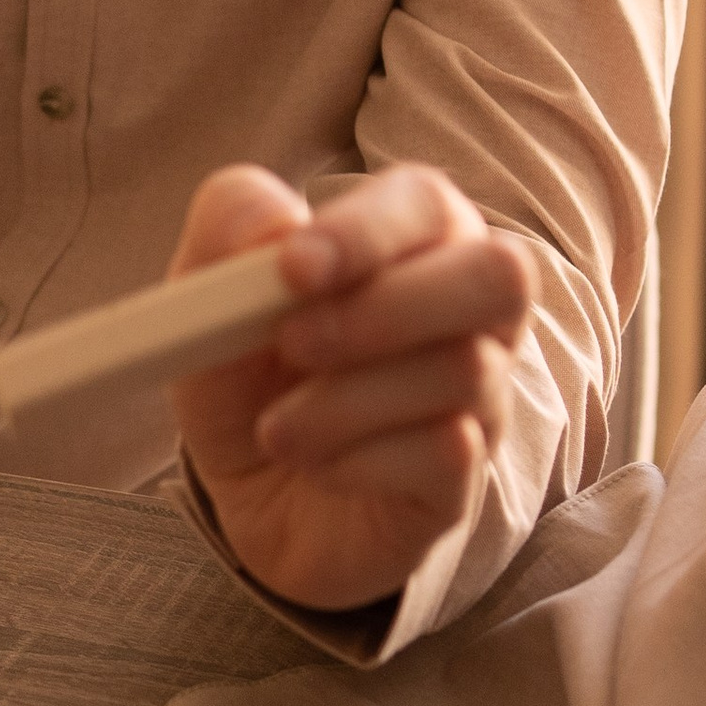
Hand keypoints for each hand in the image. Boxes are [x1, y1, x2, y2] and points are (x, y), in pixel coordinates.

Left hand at [170, 165, 529, 613]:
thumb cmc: (250, 379)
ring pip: (465, 370)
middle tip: (292, 343)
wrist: (254, 501)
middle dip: (387, 305)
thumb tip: (277, 223)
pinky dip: (357, 461)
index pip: (429, 204)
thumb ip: (231, 227)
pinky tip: (317, 467)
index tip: (290, 268)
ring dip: (344, 400)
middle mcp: (470, 313)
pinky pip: (447, 455)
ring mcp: (482, 401)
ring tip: (275, 428)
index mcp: (415, 242)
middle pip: (499, 275)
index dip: (367, 230)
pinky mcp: (466, 482)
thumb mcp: (206, 298)